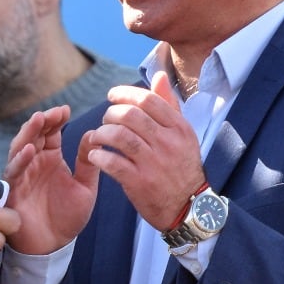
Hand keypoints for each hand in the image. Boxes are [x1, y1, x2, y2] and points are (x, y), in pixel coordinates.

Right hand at [2, 104, 99, 254]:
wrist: (53, 246)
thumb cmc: (68, 217)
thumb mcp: (86, 188)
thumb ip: (89, 163)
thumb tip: (94, 135)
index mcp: (51, 159)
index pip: (51, 133)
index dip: (56, 120)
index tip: (65, 110)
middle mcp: (34, 163)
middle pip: (34, 135)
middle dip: (42, 122)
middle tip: (53, 112)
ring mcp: (22, 175)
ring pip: (20, 148)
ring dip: (29, 133)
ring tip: (39, 120)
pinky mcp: (13, 190)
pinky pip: (14, 171)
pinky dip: (21, 159)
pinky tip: (31, 150)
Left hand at [82, 72, 205, 230]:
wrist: (188, 208)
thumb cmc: (181, 167)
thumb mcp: (183, 135)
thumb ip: (169, 105)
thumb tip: (159, 76)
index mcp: (179, 128)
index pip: (148, 100)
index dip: (125, 94)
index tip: (112, 96)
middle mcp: (168, 143)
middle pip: (131, 115)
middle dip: (111, 114)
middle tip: (105, 120)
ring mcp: (154, 163)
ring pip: (119, 136)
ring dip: (101, 134)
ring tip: (98, 137)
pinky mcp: (140, 182)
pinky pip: (112, 162)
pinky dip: (98, 156)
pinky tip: (95, 156)